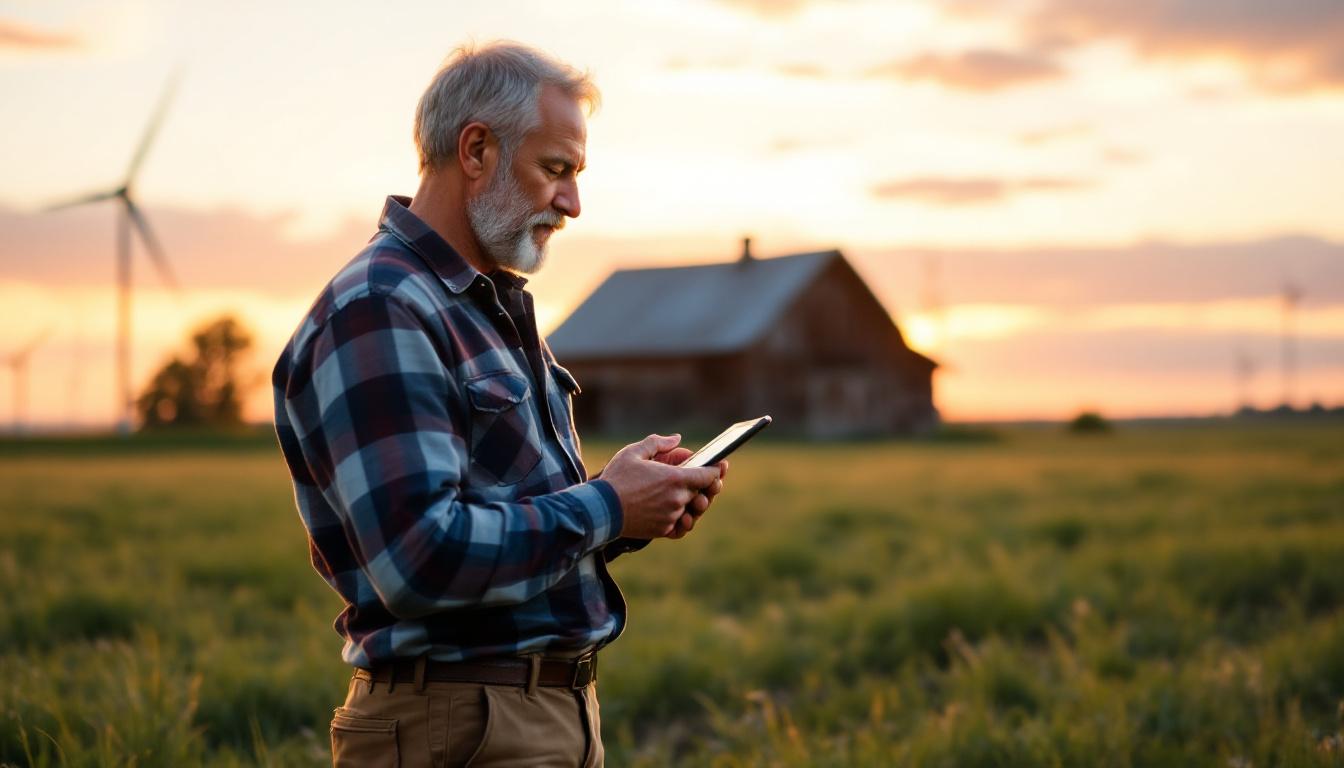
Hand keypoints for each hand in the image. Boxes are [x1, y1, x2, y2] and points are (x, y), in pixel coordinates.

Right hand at [599, 434, 724, 539]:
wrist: (600, 509)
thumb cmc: (616, 479)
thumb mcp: (633, 452)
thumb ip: (658, 443)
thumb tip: (676, 439)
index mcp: (674, 478)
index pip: (708, 475)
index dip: (716, 470)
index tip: (721, 467)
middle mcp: (677, 499)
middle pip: (702, 493)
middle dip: (706, 487)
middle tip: (708, 483)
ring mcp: (671, 516)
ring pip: (692, 510)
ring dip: (693, 504)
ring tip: (692, 498)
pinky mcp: (663, 529)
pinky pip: (680, 525)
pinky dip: (682, 519)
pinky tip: (680, 513)